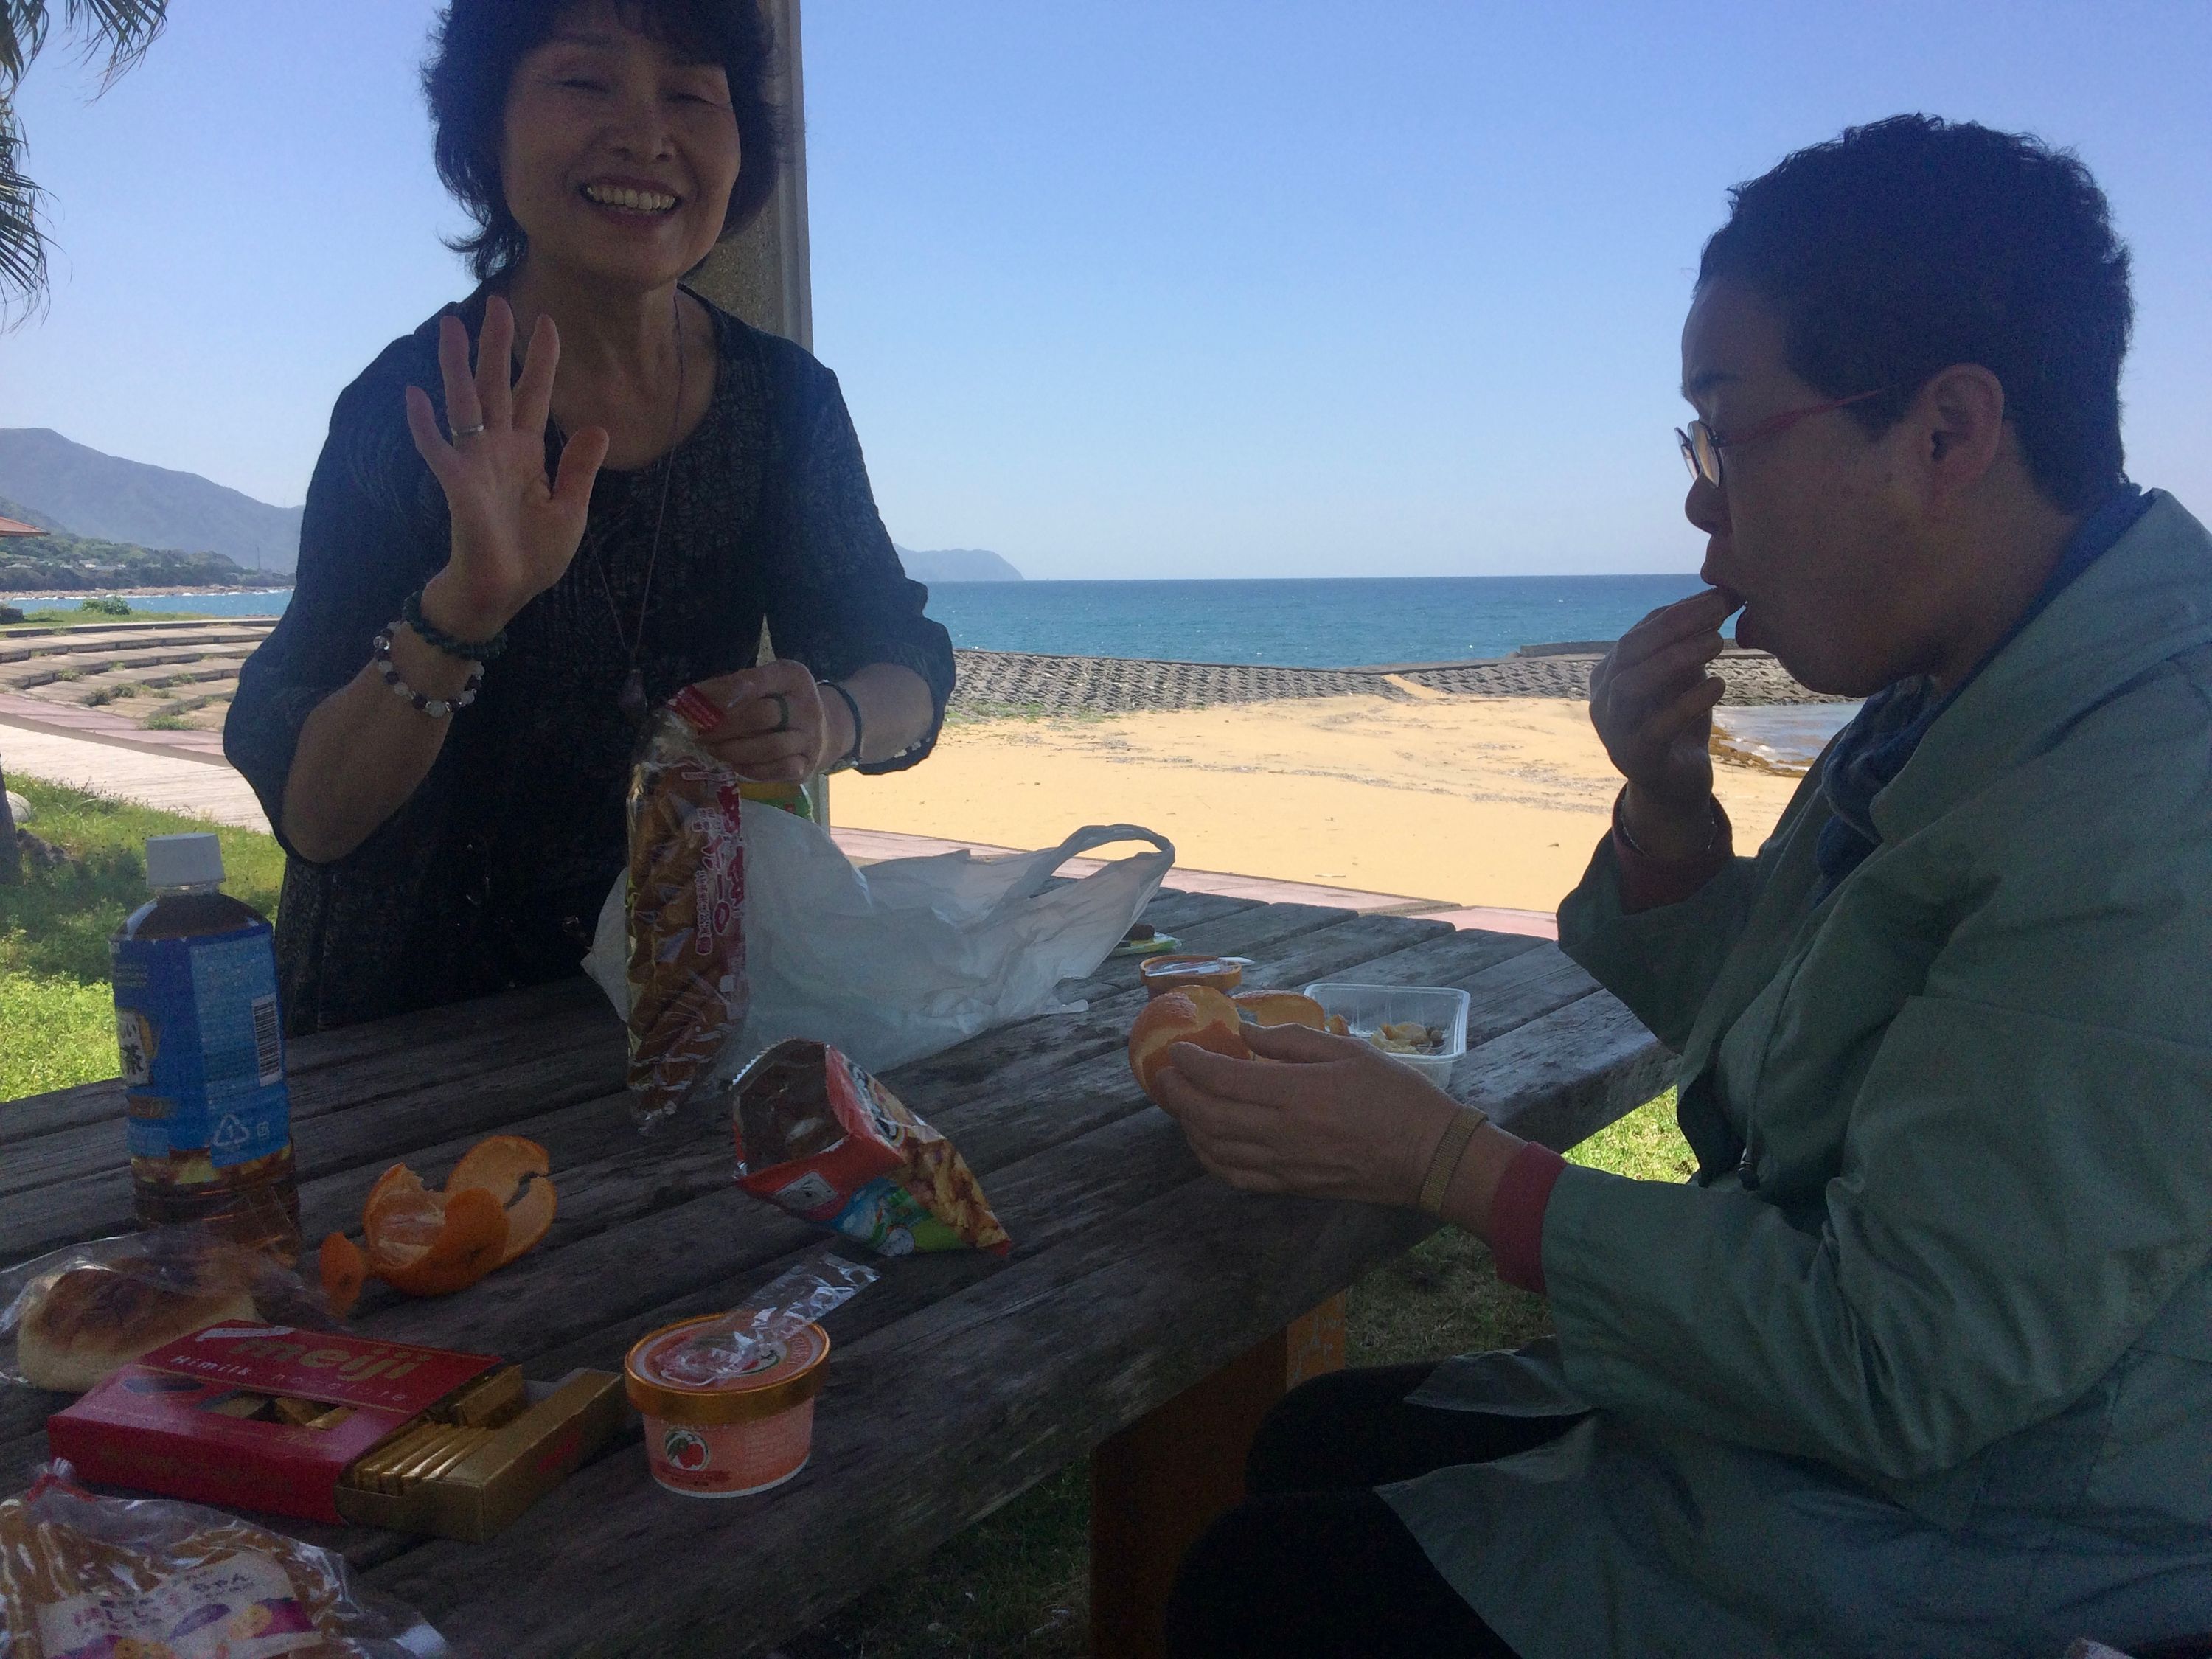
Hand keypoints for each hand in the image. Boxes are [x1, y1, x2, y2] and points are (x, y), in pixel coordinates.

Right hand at [403, 297, 610, 639]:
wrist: (505, 592)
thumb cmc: (534, 556)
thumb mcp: (570, 511)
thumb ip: (579, 469)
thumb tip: (598, 427)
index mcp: (527, 453)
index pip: (534, 395)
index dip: (541, 360)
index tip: (547, 321)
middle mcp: (497, 450)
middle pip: (496, 386)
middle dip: (496, 345)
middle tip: (496, 301)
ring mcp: (474, 464)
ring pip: (464, 403)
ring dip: (456, 365)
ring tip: (450, 325)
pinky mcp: (456, 486)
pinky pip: (437, 449)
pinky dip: (424, 424)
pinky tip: (415, 394)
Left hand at [691, 659, 847, 781]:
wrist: (825, 729)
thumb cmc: (781, 702)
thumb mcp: (765, 682)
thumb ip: (733, 686)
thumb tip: (692, 698)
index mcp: (794, 677)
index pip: (756, 681)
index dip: (723, 692)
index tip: (695, 700)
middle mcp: (808, 706)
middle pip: (762, 716)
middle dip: (724, 726)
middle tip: (700, 733)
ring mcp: (811, 738)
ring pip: (768, 747)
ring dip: (733, 750)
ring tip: (712, 749)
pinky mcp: (807, 765)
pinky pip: (777, 770)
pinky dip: (750, 769)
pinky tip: (733, 764)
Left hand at [1153, 1021, 1463, 1208]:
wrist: (1429, 1156)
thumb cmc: (1396, 1096)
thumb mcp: (1348, 1051)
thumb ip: (1290, 1041)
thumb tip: (1245, 1033)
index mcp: (1295, 1093)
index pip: (1221, 1079)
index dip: (1190, 1064)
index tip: (1177, 1050)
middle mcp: (1280, 1133)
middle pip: (1206, 1116)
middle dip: (1177, 1094)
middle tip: (1166, 1074)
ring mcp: (1283, 1165)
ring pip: (1213, 1150)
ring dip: (1187, 1125)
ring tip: (1181, 1103)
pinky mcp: (1290, 1186)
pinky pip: (1235, 1177)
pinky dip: (1210, 1158)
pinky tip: (1205, 1142)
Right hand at [1589, 587, 1739, 853]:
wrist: (1675, 786)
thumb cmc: (1681, 724)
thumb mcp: (1684, 679)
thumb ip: (1690, 644)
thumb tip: (1720, 596)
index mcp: (1612, 672)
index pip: (1641, 630)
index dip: (1680, 610)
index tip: (1722, 595)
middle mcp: (1603, 697)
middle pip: (1630, 650)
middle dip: (1675, 625)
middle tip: (1719, 610)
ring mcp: (1613, 729)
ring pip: (1633, 685)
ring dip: (1676, 658)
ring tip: (1719, 643)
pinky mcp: (1635, 758)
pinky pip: (1656, 726)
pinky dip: (1688, 702)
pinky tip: (1719, 684)